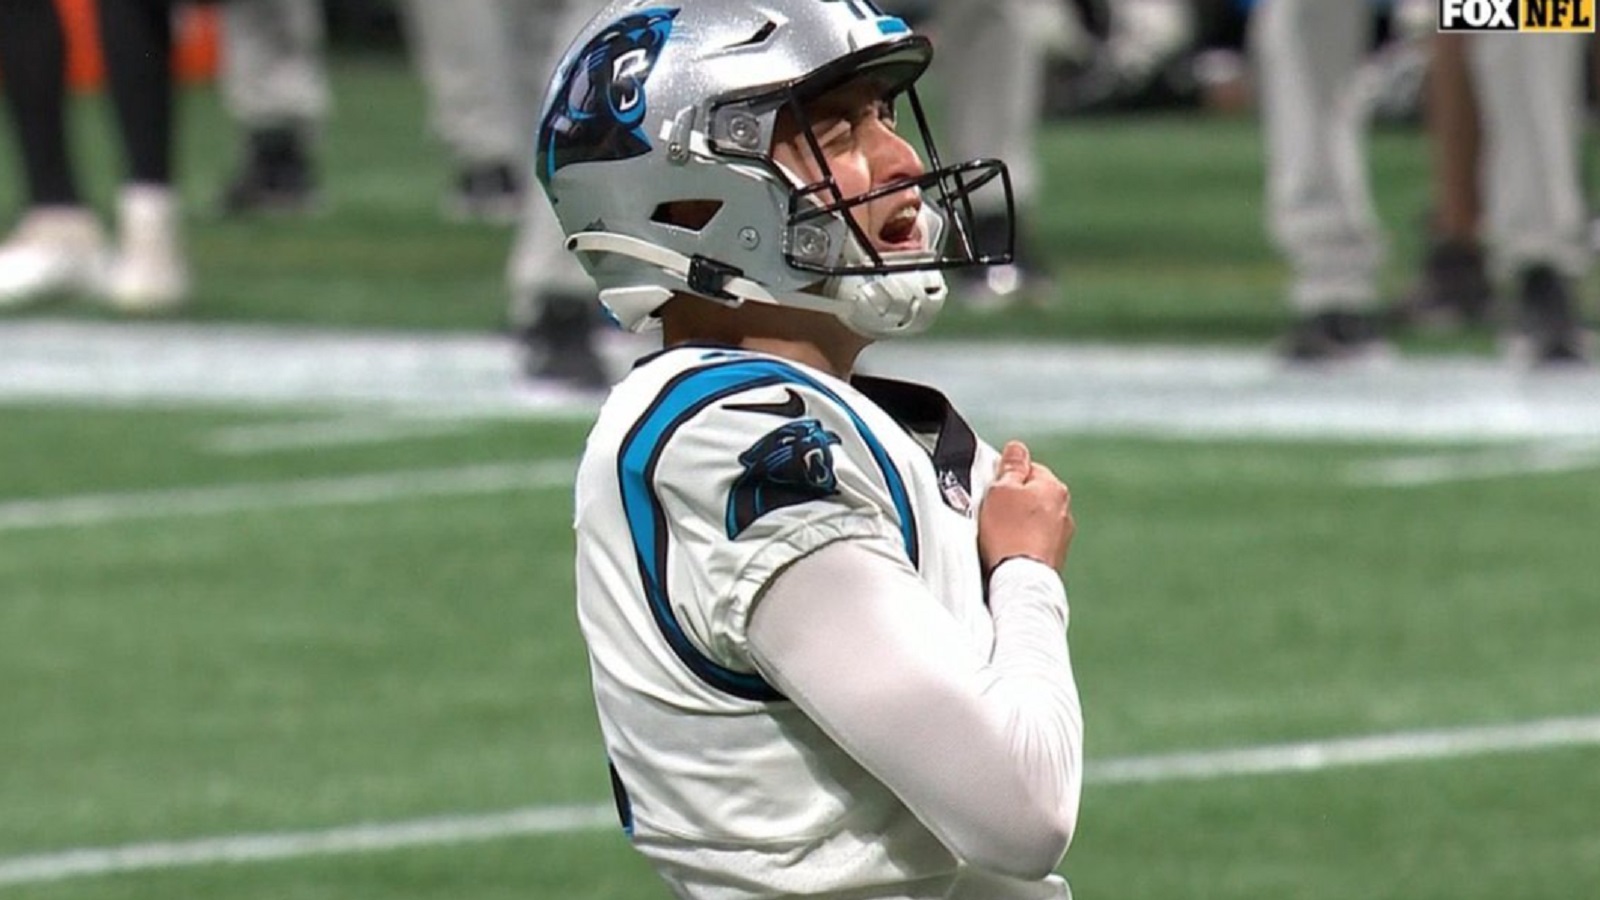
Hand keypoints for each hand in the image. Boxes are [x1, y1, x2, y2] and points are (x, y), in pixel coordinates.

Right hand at [977, 441, 1072, 573]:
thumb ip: (1011, 465)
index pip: (1028, 468)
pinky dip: (1022, 544)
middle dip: (1012, 501)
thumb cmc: (1009, 534)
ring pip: (1033, 520)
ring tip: (997, 536)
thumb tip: (1017, 448)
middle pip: (1032, 494)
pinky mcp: (1054, 558)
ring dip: (1017, 524)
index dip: (1005, 476)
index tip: (991, 487)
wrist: (1019, 580)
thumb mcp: (1001, 489)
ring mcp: (1061, 536)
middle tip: (991, 512)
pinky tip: (1007, 551)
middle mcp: (1064, 510)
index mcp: (1054, 487)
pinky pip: (1034, 542)